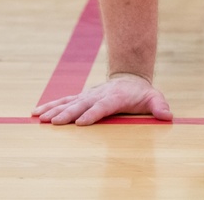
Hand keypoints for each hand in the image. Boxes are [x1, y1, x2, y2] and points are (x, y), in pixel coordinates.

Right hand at [32, 73, 172, 125]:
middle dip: (68, 114)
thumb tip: (167, 114)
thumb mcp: (154, 98)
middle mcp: (98, 95)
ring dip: (54, 110)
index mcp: (115, 97)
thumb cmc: (141, 94)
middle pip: (82, 105)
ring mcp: (88, 95)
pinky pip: (63, 101)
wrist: (129, 79)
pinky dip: (50, 106)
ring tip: (40, 118)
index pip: (103, 106)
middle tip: (55, 122)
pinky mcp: (81, 97)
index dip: (93, 114)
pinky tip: (36, 112)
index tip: (81, 123)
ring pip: (69, 102)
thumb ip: (159, 106)